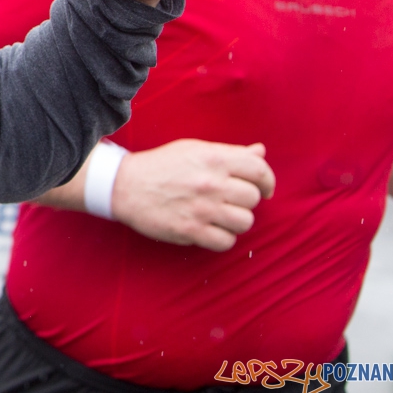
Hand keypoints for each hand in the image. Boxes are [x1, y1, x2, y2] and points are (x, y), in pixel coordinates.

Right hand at [112, 139, 274, 250]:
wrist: (124, 185)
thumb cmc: (162, 166)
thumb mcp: (194, 150)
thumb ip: (230, 153)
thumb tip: (260, 152)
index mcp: (213, 158)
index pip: (259, 170)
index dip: (268, 181)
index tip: (264, 188)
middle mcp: (211, 183)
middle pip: (253, 198)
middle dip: (244, 200)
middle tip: (229, 200)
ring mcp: (202, 208)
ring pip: (245, 222)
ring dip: (235, 220)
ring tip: (220, 215)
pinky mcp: (191, 230)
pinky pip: (226, 241)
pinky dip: (222, 238)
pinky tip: (210, 229)